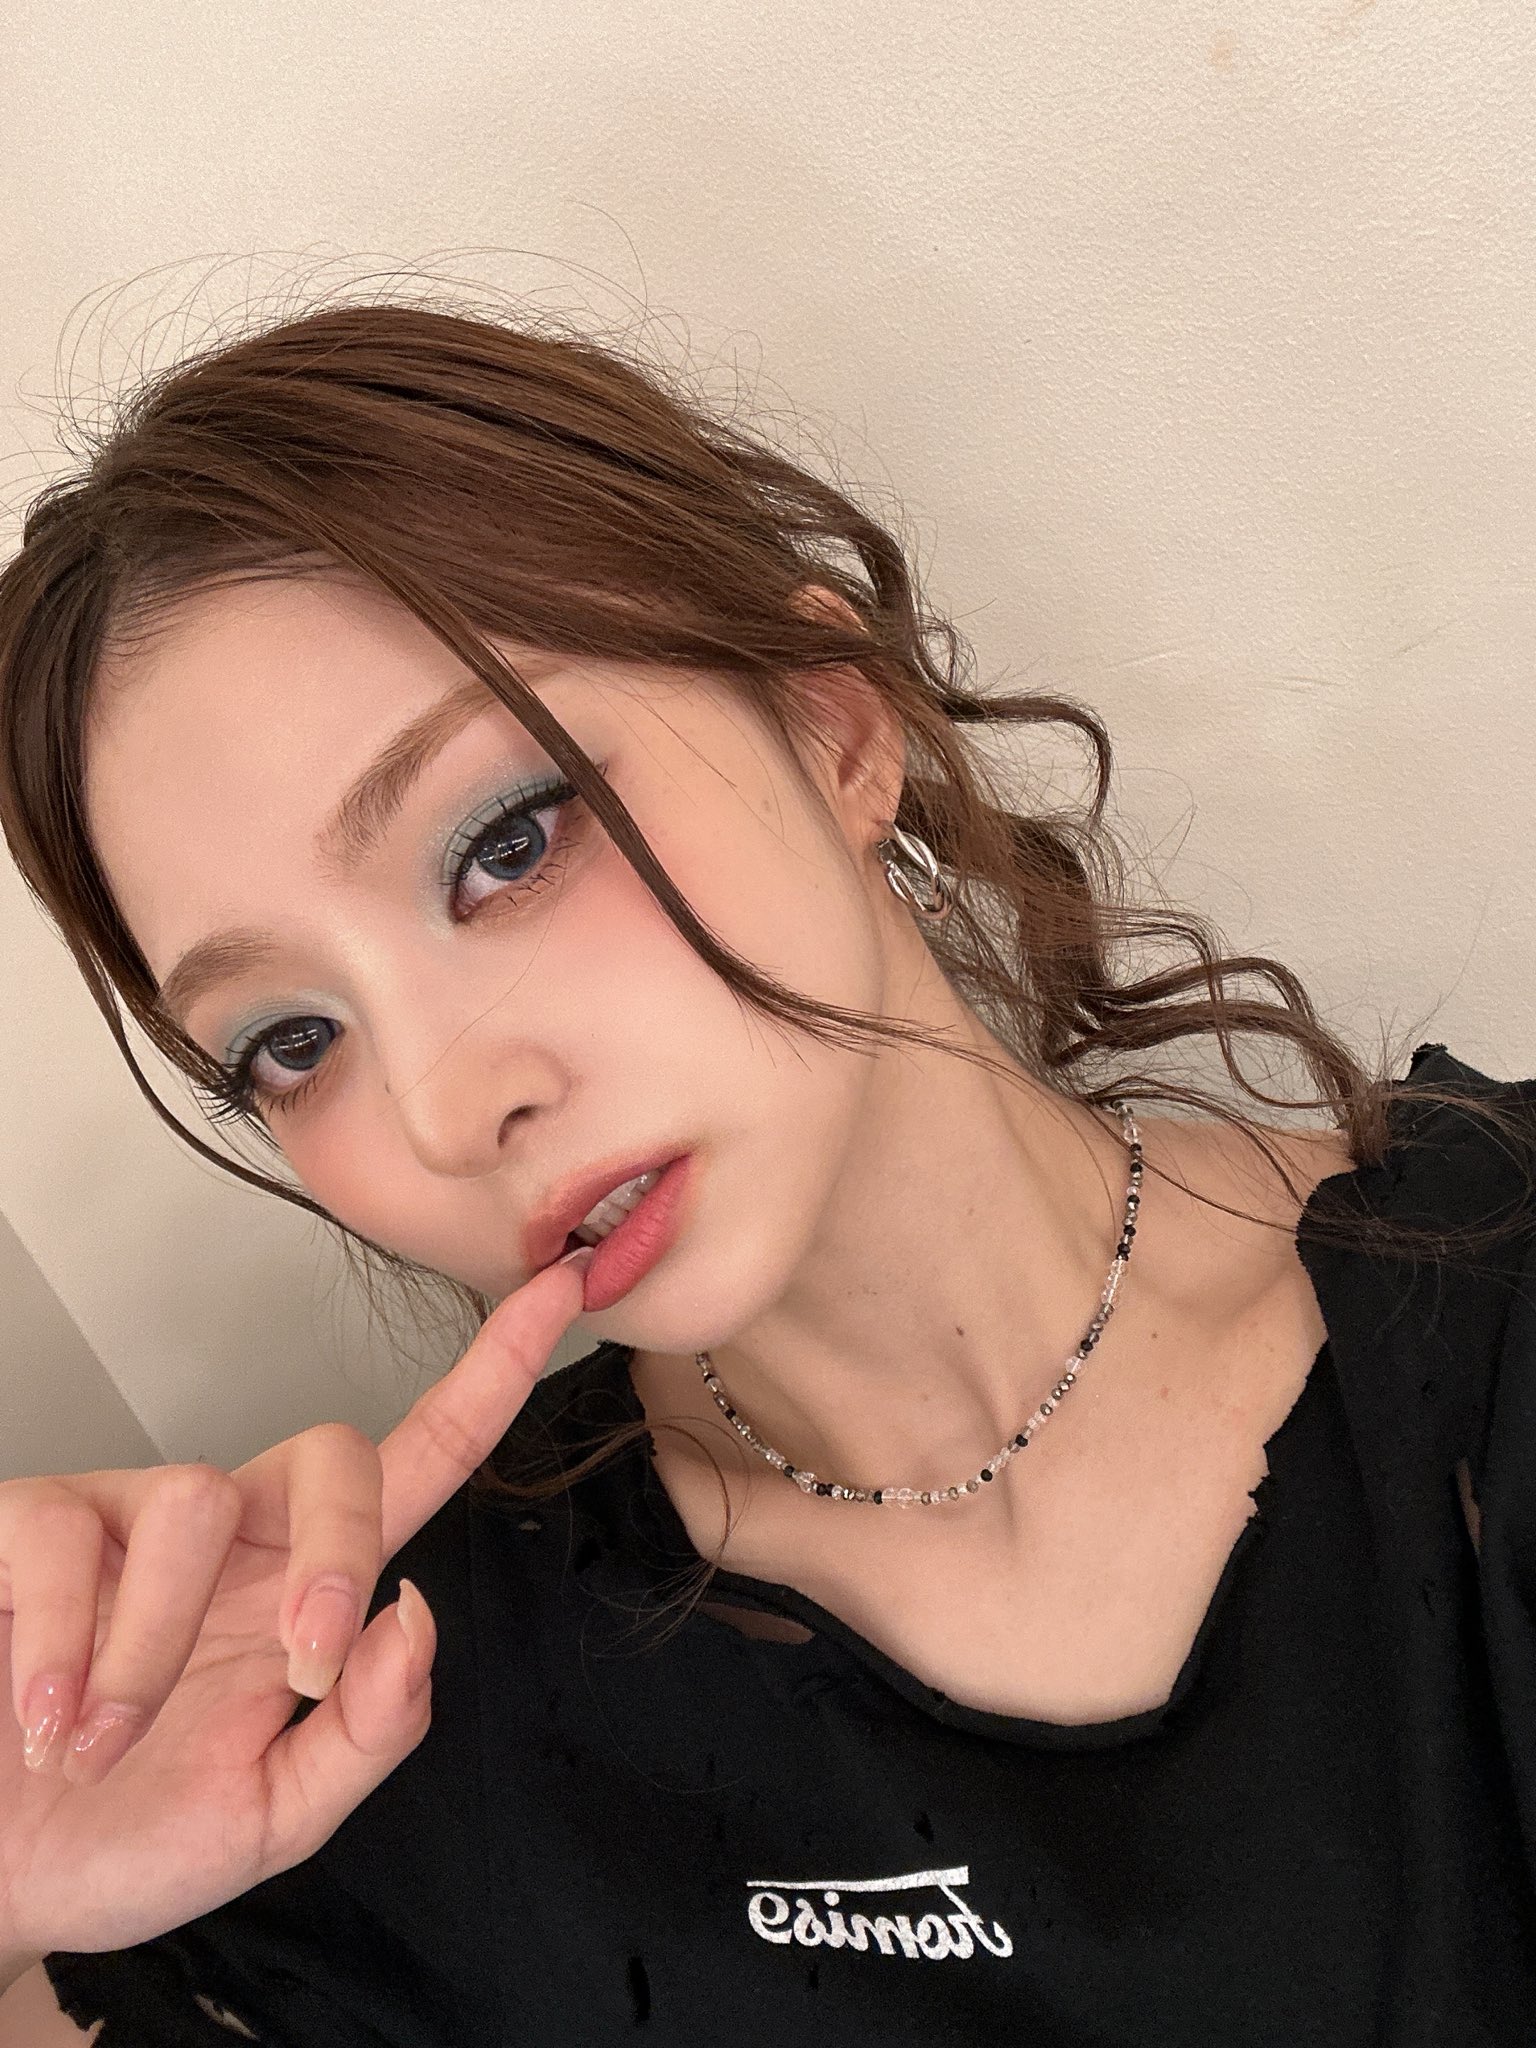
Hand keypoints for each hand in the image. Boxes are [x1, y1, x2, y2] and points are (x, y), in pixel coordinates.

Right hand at [0, 1249, 590, 1961]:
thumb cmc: (125, 1835)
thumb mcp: (271, 1814)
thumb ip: (370, 1733)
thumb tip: (416, 1613)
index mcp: (304, 1585)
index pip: (417, 1462)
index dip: (491, 1379)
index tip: (562, 1294)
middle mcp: (230, 1530)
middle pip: (332, 1452)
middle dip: (338, 1550)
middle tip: (300, 1670)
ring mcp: (125, 1516)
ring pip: (192, 1504)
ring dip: (151, 1656)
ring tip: (97, 1748)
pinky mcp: (28, 1523)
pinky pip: (64, 1533)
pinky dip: (60, 1646)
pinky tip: (42, 1718)